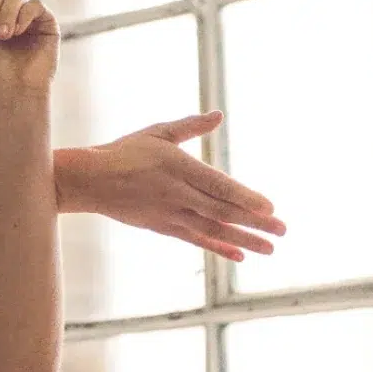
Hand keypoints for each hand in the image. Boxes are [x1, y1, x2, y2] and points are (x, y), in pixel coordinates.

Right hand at [67, 111, 286, 259]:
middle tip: (283, 231)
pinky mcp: (162, 227)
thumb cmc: (123, 152)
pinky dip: (218, 248)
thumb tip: (218, 116)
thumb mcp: (157, 133)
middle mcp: (177, 194)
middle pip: (221, 211)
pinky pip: (195, 239)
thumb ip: (190, 127)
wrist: (88, 182)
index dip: (245, 198)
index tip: (270, 208)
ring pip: (212, 229)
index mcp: (178, 167)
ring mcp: (169, 214)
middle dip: (255, 223)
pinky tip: (239, 255)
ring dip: (243, 240)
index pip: (218, 186)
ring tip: (270, 249)